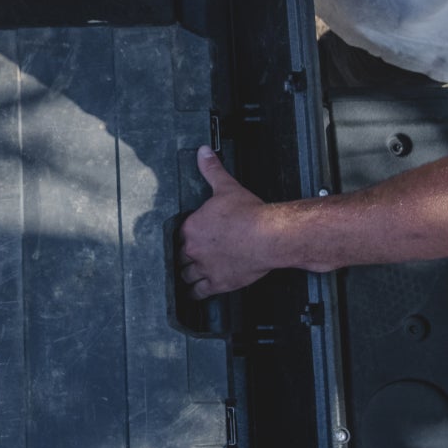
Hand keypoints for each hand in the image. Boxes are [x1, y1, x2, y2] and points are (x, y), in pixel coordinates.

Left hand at [176, 146, 284, 297]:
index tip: (187, 239)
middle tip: (186, 257)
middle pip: (179, 256)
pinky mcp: (217, 283)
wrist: (269, 236)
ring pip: (185, 276)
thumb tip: (204, 153)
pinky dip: (194, 293)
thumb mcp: (227, 187)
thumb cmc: (250, 215)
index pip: (178, 235)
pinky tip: (192, 294)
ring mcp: (204, 268)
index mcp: (191, 227)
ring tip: (184, 277)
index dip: (183, 237)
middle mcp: (193, 249)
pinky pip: (198, 292)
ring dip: (185, 276)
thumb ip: (212, 170)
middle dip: (183, 257)